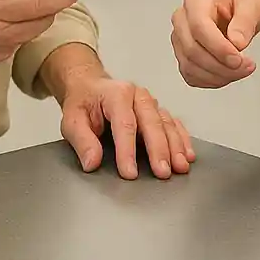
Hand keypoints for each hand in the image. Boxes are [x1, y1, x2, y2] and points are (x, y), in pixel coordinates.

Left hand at [59, 69, 194, 180]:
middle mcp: (137, 96)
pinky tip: (187, 154)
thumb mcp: (72, 119)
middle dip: (158, 149)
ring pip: (166, 123)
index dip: (127, 150)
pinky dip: (182, 139)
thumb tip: (92, 162)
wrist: (90, 86)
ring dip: (175, 146)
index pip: (125, 124)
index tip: (130, 173)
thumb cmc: (83, 102)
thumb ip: (82, 140)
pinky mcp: (157, 110)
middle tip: (163, 172)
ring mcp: (150, 102)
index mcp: (117, 94)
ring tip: (180, 166)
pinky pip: (174, 123)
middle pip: (151, 122)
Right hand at [170, 0, 259, 87]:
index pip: (199, 27)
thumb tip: (236, 42)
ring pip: (190, 66)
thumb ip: (245, 21)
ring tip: (241, 70)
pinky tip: (229, 74)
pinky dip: (212, 80)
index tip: (238, 59)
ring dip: (218, 76)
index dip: (218, 48)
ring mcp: (179, 38)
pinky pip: (192, 76)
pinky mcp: (183, 56)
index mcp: (195, 0)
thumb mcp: (250, 4)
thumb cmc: (238, 1)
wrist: (234, 7)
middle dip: (221, 66)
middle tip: (245, 66)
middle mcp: (182, 19)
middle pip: (192, 50)